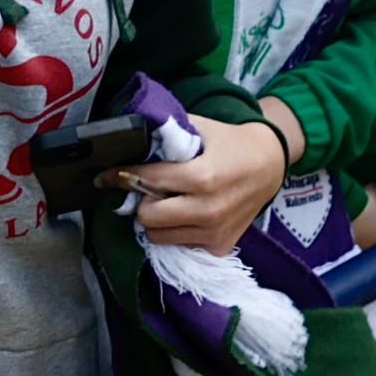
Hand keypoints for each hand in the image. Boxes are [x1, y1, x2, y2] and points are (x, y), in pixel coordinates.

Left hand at [121, 105, 291, 250]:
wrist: (270, 166)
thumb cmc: (231, 143)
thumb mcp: (200, 127)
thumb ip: (166, 133)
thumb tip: (129, 137)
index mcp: (201, 177)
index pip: (146, 180)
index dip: (120, 176)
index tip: (105, 175)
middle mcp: (207, 210)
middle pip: (146, 216)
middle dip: (140, 201)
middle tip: (144, 189)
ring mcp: (214, 232)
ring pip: (157, 236)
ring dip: (155, 220)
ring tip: (166, 202)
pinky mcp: (219, 247)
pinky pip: (179, 244)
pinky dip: (174, 231)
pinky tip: (183, 215)